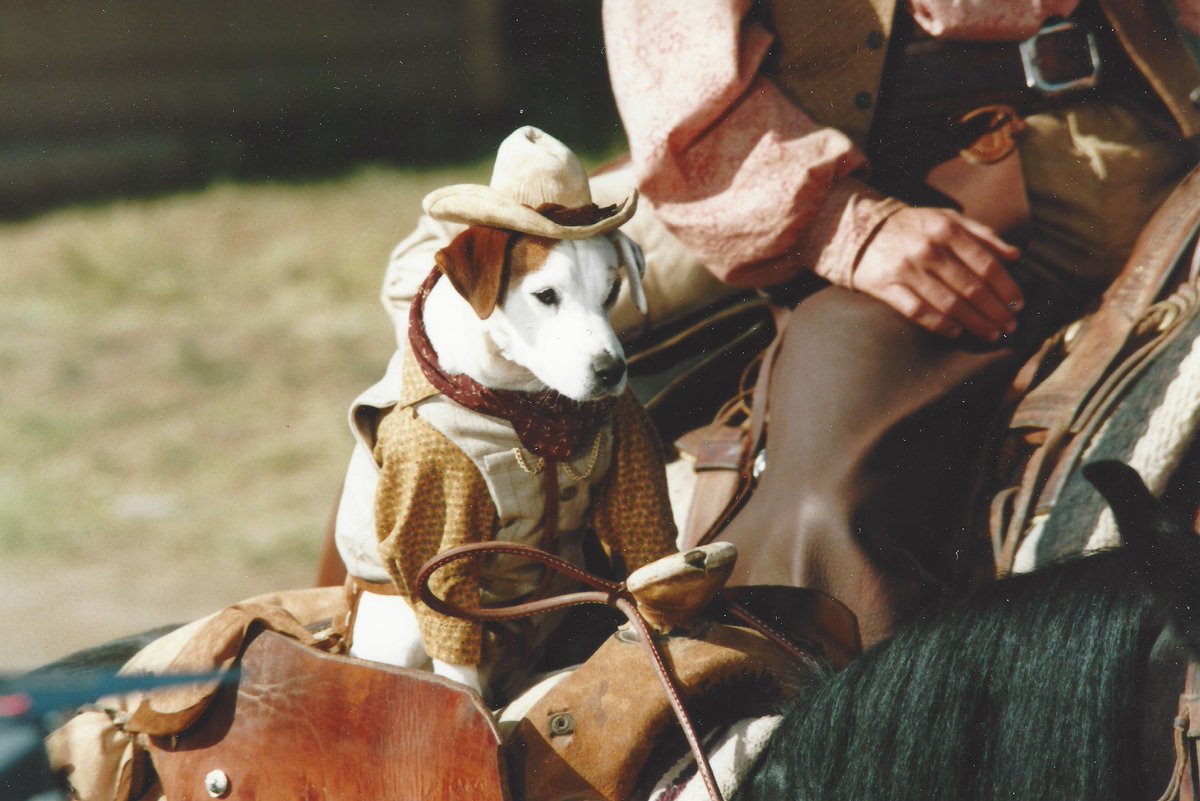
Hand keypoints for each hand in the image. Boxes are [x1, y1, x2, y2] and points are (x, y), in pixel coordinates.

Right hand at [853, 207, 1023, 340]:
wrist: (857, 230)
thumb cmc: (912, 227)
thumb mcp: (946, 220)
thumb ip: (982, 234)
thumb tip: (1016, 256)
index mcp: (946, 230)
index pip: (986, 264)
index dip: (1006, 287)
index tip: (1019, 303)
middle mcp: (928, 250)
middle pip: (971, 287)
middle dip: (995, 310)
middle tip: (1011, 326)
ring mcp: (906, 270)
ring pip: (949, 303)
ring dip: (974, 322)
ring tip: (991, 334)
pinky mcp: (887, 288)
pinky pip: (918, 311)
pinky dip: (940, 324)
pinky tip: (957, 333)